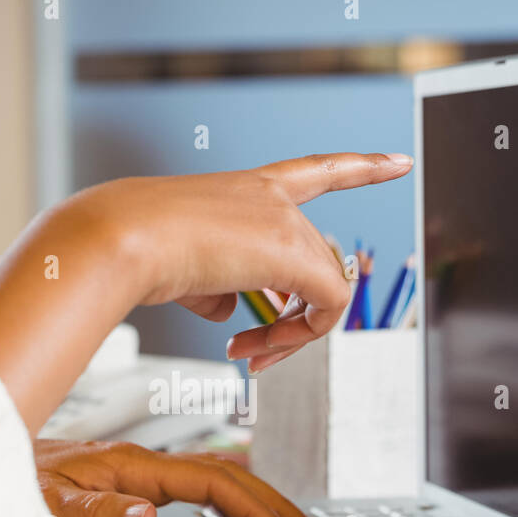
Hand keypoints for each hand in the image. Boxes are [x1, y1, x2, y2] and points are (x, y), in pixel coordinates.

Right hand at [0, 152, 410, 433]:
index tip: (400, 162)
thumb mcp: (179, 266)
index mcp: (246, 188)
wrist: (118, 238)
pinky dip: (298, 336)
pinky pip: (327, 305)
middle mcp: (273, 198)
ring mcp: (285, 222)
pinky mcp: (292, 252)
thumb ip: (212, 286)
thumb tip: (228, 310)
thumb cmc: (132, 248)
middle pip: (318, 261)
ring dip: (290, 332)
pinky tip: (254, 349)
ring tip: (248, 353)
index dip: (362, 168)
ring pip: (324, 285)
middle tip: (249, 350)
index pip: (316, 171)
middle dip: (294, 314)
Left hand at [34, 439, 322, 516]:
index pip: (210, 483)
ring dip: (257, 499)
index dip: (253, 510)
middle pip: (225, 474)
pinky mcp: (128, 477)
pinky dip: (228, 496)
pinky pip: (193, 483)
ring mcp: (136, 468)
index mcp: (130, 466)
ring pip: (213, 476)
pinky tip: (237, 512)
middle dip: (273, 504)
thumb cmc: (9, 481)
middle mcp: (139, 462)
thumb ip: (95, 514)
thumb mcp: (45, 508)